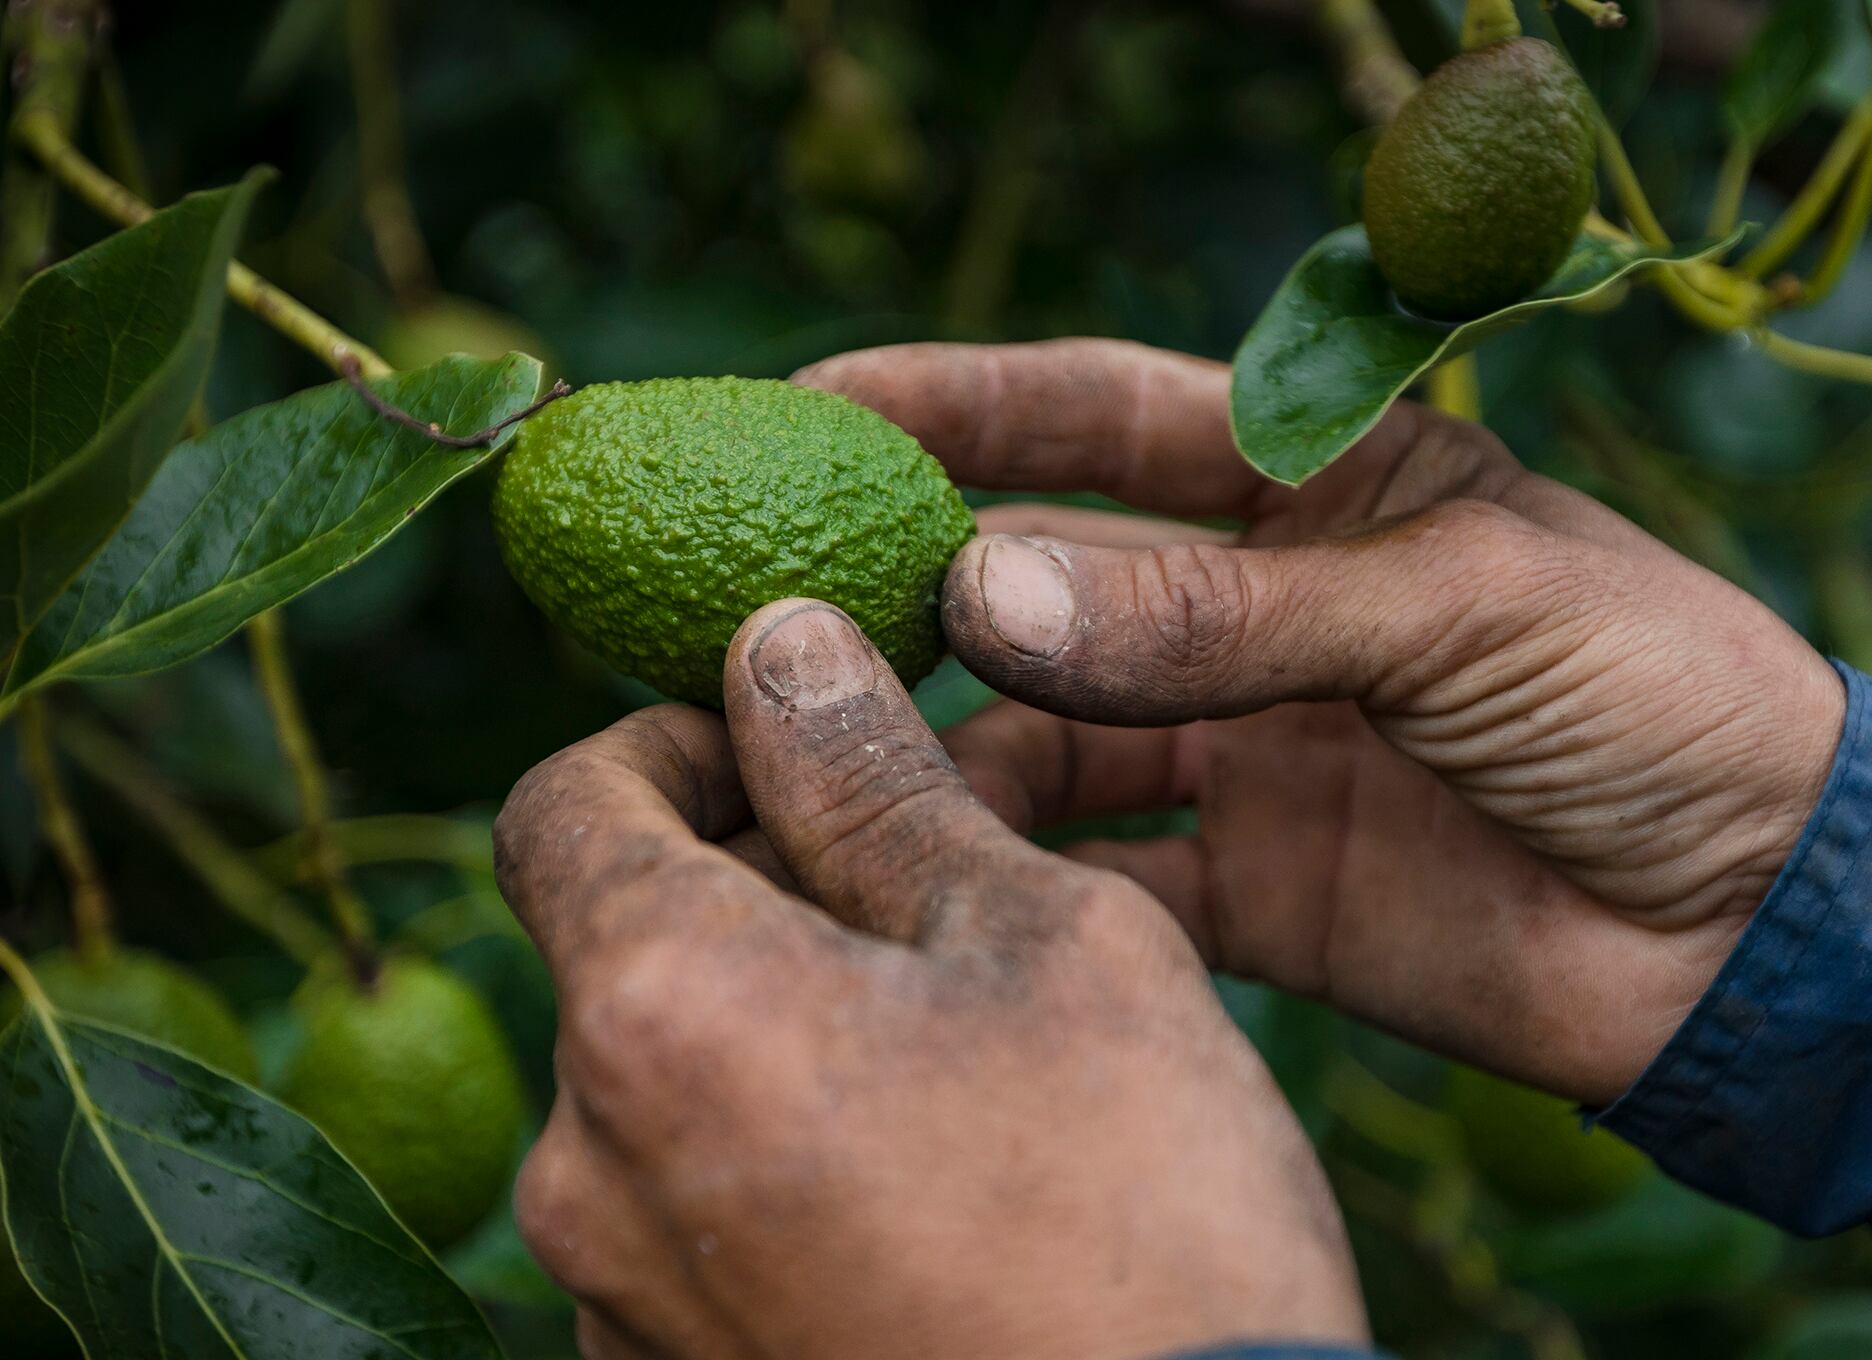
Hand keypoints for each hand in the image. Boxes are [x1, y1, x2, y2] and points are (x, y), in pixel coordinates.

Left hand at [495, 600, 1366, 1359]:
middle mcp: (586, 1167)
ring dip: (784, 1014)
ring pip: (670, 1080)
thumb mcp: (1045, 944)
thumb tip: (781, 649)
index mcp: (662, 1011)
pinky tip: (930, 1170)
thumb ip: (881, 784)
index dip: (670, 739)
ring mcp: (614, 1300)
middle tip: (933, 874)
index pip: (566, 804)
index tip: (785, 736)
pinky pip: (693, 1210)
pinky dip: (781, 1144)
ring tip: (959, 1034)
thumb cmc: (1144, 1218)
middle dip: (762, 879)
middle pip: (630, 946)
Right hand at [796, 339, 1846, 1105]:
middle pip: (1045, 585)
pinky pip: (1099, 878)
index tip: (817, 400)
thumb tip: (988, 595)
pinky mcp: (1248, 888)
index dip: (962, 404)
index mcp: (1320, 488)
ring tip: (837, 766)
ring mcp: (1244, 750)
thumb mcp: (1455, 611)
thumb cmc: (1660, 701)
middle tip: (778, 610)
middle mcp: (1256, 614)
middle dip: (917, 593)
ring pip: (1046, 741)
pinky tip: (938, 885)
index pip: (1106, 417)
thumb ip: (1224, 616)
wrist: (1761, 930)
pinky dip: (1019, 884)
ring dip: (948, 754)